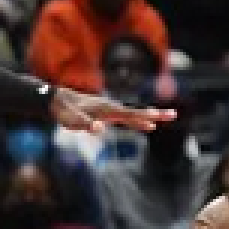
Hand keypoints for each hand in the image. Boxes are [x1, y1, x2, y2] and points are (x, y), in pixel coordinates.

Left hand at [50, 86, 176, 132]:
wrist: (54, 99)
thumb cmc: (63, 111)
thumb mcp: (72, 120)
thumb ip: (86, 124)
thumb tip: (100, 129)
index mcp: (106, 109)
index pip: (130, 113)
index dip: (145, 116)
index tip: (159, 118)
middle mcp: (110, 107)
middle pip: (136, 112)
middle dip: (155, 114)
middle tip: (174, 115)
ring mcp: (108, 109)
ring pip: (132, 114)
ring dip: (148, 117)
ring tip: (164, 120)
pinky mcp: (105, 113)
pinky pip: (126, 117)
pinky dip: (137, 121)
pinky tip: (145, 126)